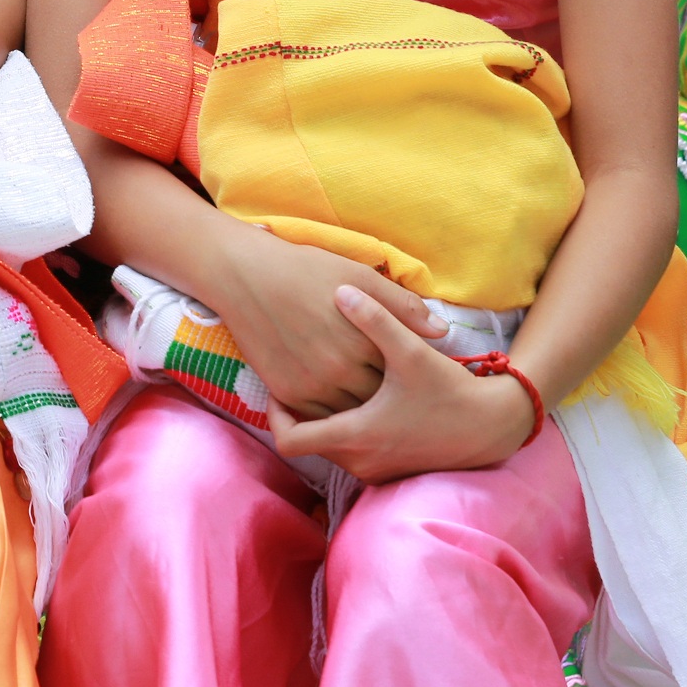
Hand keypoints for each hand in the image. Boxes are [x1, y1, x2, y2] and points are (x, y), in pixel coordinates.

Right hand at [210, 232, 444, 417]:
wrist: (244, 275)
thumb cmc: (305, 269)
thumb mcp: (360, 275)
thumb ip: (404, 306)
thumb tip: (443, 332)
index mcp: (365, 343)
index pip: (402, 374)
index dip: (408, 373)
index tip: (410, 370)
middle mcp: (341, 371)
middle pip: (380, 400)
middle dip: (389, 397)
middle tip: (396, 393)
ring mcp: (312, 385)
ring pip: (350, 414)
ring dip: (361, 410)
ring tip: (371, 402)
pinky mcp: (286, 392)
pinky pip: (318, 417)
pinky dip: (331, 413)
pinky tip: (337, 399)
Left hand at [270, 286, 539, 481]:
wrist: (492, 428)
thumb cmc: (450, 390)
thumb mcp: (412, 352)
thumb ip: (376, 320)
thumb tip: (341, 291)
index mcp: (356, 435)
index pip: (289, 439)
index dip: (274, 413)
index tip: (278, 386)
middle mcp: (359, 461)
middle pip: (305, 443)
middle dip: (296, 415)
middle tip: (294, 378)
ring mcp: (374, 471)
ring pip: (327, 450)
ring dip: (320, 422)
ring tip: (323, 386)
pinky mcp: (388, 472)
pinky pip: (350, 456)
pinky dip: (343, 434)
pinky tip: (352, 401)